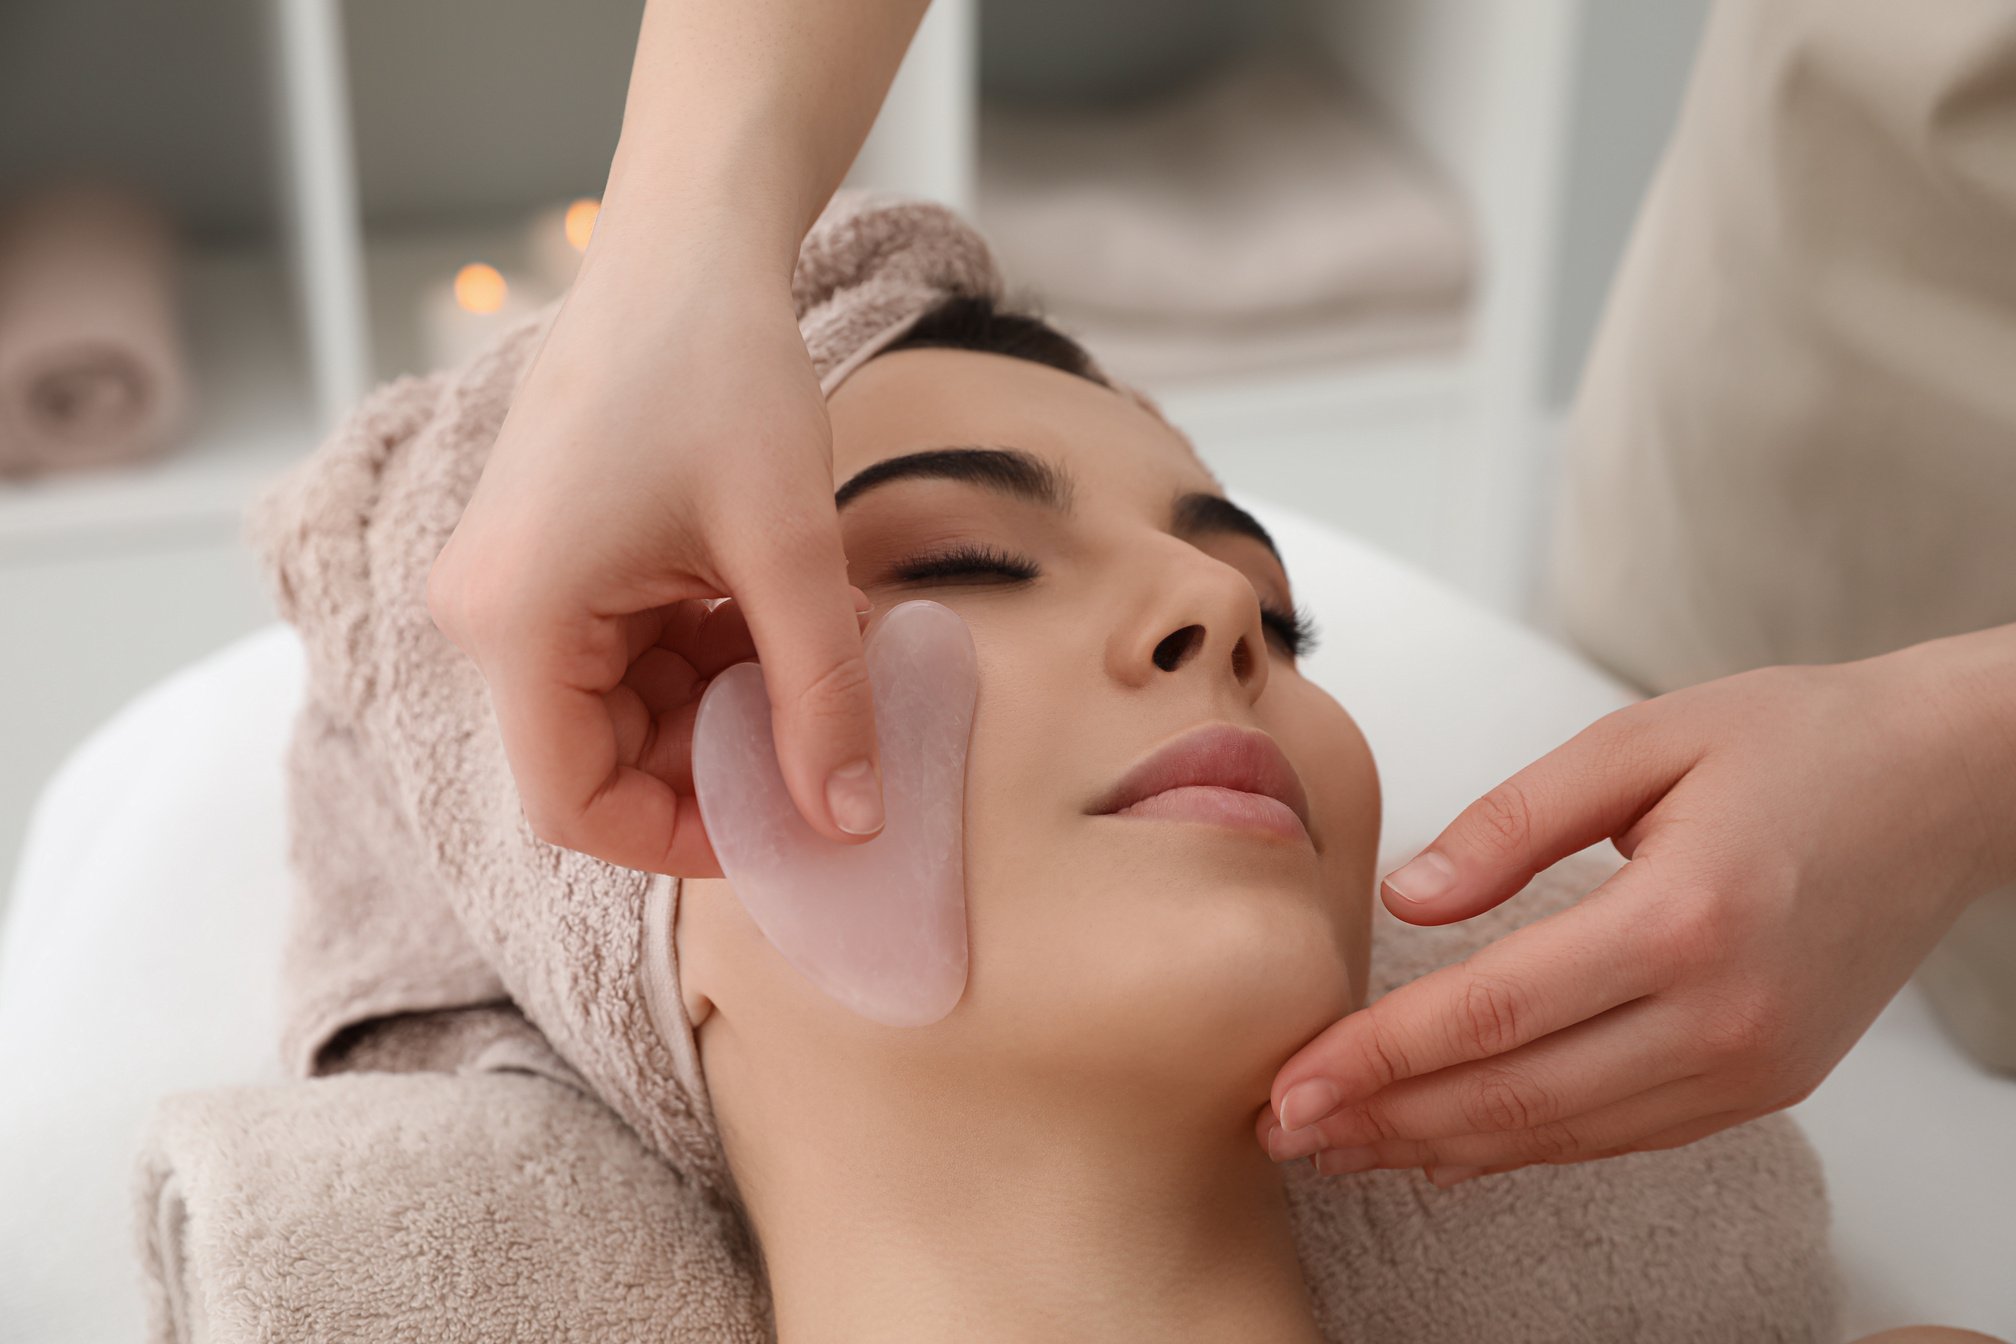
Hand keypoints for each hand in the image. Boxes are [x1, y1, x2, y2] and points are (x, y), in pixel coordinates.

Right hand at [427, 247, 886, 874]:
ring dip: (726, 699)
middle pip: (602, 757)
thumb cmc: (722, 372)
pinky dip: (708, 651)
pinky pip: (627, 650)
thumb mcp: (790, 550)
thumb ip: (821, 696)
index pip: (574, 803)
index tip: (788, 822)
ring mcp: (515, 583)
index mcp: (516, 621)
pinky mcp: (552, 558)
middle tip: (827, 734)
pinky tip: (784, 611)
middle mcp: (488, 613)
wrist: (687, 246)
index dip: (682, 838)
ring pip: (625, 707)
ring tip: (820, 650)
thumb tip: (851, 824)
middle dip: (722, 758)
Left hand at [1258, 630, 2015, 1185]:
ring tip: (1341, 1145)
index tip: (1292, 1080)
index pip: (1496, 1013)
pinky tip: (1448, 1146)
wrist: (1948, 784)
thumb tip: (1409, 900)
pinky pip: (1619, 1135)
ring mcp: (1752, 1066)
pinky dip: (1524, 1147)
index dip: (1382, 1057)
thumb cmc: (1798, 742)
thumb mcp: (1642, 741)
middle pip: (1519, 1095)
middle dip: (1386, 1119)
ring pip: (1564, 1133)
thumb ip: (1515, 821)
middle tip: (1283, 1129)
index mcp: (1685, 919)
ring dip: (1440, 1146)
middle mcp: (1723, 1016)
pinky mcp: (1763, 1084)